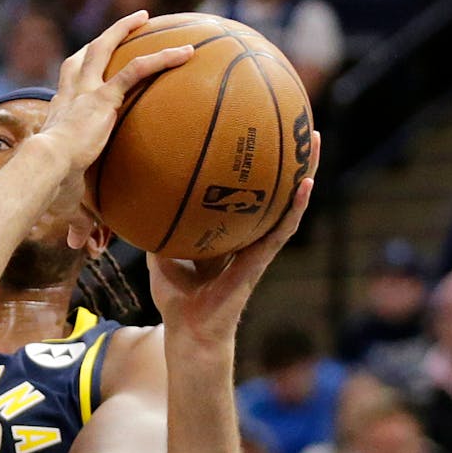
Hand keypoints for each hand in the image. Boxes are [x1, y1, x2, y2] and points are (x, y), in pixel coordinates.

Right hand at [36, 11, 195, 219]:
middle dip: (101, 39)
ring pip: (105, 48)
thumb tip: (84, 250)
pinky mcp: (104, 96)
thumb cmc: (48, 187)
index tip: (88, 71)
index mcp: (59, 114)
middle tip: (121, 28)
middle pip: (82, 56)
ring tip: (145, 17)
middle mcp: (69, 95)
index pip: (68, 87)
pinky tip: (188, 53)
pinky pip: (138, 70)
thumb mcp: (67, 199)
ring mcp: (86, 91)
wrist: (45, 169)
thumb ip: (80, 220)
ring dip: (124, 29)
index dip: (78, 74)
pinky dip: (163, 59)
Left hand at [148, 133, 320, 344]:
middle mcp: (248, 234)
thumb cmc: (175, 298)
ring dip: (305, 172)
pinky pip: (281, 231)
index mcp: (227, 230)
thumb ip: (155, 227)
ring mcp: (258, 247)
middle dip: (285, 155)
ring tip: (315, 141)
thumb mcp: (159, 255)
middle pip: (272, 189)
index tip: (254, 129)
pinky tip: (306, 185)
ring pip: (288, 204)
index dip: (251, 164)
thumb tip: (136, 196)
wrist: (187, 332)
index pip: (244, 191)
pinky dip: (295, 208)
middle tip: (296, 120)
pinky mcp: (260, 262)